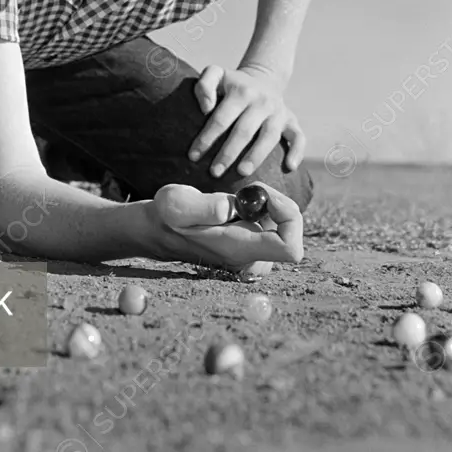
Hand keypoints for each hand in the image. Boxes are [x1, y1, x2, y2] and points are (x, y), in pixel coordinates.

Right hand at [146, 182, 302, 272]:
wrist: (159, 229)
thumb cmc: (167, 215)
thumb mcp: (176, 203)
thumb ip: (203, 206)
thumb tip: (230, 207)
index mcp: (238, 250)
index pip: (290, 248)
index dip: (289, 217)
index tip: (264, 196)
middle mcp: (250, 259)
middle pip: (291, 235)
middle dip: (276, 204)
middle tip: (247, 191)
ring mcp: (251, 257)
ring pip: (283, 229)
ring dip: (268, 207)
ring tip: (237, 201)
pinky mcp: (251, 249)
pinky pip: (274, 228)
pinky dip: (264, 212)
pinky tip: (239, 209)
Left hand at [188, 64, 304, 177]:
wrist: (263, 78)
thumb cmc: (232, 83)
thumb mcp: (216, 74)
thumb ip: (204, 85)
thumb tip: (205, 108)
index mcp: (241, 91)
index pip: (221, 118)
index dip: (206, 138)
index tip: (193, 156)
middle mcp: (261, 102)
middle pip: (244, 131)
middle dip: (228, 153)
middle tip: (214, 172)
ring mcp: (278, 112)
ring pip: (269, 137)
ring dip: (255, 156)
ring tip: (242, 172)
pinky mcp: (291, 121)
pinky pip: (298, 136)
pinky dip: (296, 152)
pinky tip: (289, 167)